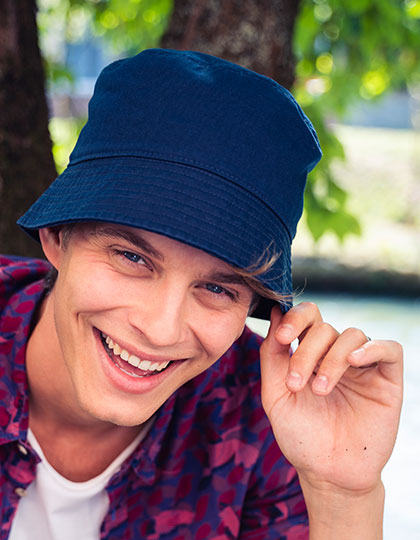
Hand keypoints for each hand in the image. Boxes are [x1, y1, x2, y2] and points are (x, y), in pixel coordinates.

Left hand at [260, 302, 402, 494]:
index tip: (281, 337)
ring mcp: (362, 367)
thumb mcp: (276, 394)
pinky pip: (389, 349)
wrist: (327, 473)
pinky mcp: (387, 380)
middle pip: (324, 328)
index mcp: (310, 354)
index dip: (295, 318)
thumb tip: (276, 312)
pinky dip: (372, 348)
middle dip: (306, 352)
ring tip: (320, 390)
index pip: (307, 317)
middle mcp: (336, 355)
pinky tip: (353, 361)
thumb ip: (272, 354)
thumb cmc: (301, 435)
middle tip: (296, 384)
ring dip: (332, 359)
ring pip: (352, 335)